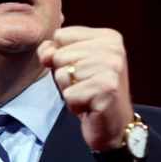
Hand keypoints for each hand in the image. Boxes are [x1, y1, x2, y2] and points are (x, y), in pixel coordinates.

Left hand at [37, 26, 134, 154]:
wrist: (114, 125)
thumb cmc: (90, 92)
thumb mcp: (69, 64)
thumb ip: (52, 50)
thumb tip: (46, 56)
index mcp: (107, 37)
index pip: (61, 35)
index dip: (61, 57)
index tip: (82, 70)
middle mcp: (113, 49)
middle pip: (60, 55)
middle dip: (66, 76)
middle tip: (86, 86)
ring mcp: (112, 68)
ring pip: (62, 75)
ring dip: (70, 91)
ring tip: (88, 95)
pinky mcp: (106, 89)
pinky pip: (69, 94)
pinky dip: (74, 105)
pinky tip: (90, 106)